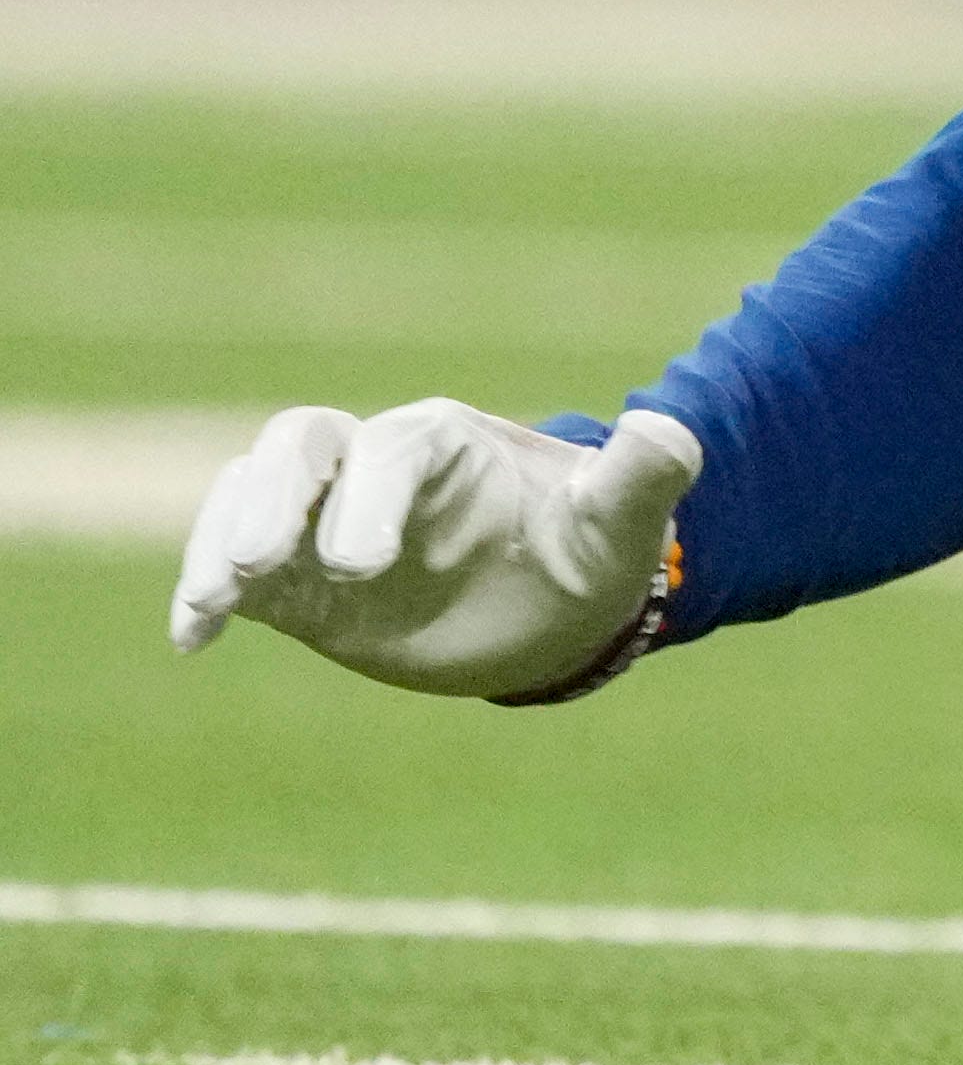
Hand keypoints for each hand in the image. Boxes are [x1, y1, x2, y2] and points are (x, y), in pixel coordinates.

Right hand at [171, 403, 700, 698]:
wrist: (561, 604)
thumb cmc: (591, 547)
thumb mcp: (622, 520)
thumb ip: (641, 476)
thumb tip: (666, 426)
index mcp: (448, 442)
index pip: (391, 448)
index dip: (367, 495)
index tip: (360, 563)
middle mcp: (374, 468)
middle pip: (299, 446)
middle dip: (271, 496)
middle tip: (256, 562)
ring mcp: (326, 520)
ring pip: (249, 495)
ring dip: (220, 538)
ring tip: (216, 599)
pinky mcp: (297, 580)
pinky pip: (232, 571)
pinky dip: (203, 594)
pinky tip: (194, 638)